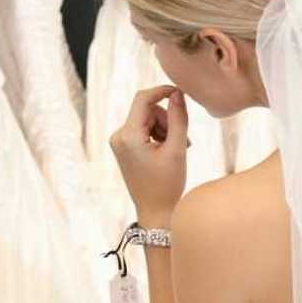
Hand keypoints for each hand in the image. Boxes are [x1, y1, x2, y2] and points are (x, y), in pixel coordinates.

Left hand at [110, 86, 188, 222]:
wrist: (156, 211)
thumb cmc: (167, 184)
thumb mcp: (177, 149)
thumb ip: (178, 118)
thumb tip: (178, 94)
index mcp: (128, 136)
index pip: (143, 99)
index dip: (163, 91)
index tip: (181, 93)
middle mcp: (118, 136)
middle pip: (147, 109)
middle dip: (167, 118)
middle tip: (183, 138)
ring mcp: (119, 142)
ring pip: (147, 119)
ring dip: (165, 128)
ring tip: (177, 148)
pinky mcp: (124, 147)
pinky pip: (143, 129)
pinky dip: (158, 135)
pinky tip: (167, 150)